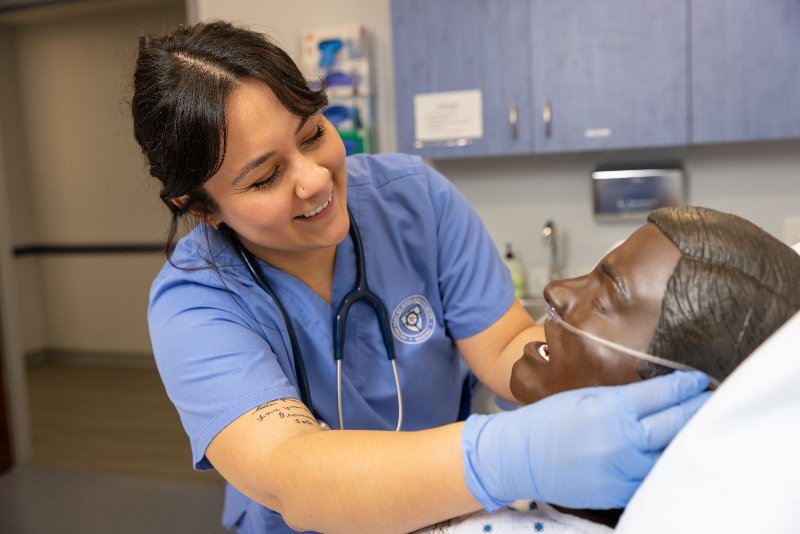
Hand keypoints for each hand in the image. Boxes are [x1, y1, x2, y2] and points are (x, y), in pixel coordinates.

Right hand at [461, 371, 710, 510]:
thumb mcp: (586, 397)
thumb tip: (661, 395)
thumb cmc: (549, 421)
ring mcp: (621, 471)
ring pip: (671, 456)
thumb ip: (625, 399)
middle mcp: (621, 441)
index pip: (664, 394)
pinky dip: (666, 466)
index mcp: (611, 410)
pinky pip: (652, 480)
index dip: (687, 386)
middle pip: (676, 424)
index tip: (699, 380)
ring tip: (702, 427)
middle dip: (698, 408)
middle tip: (713, 399)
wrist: (518, 457)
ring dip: (688, 439)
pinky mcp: (617, 494)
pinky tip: (674, 455)